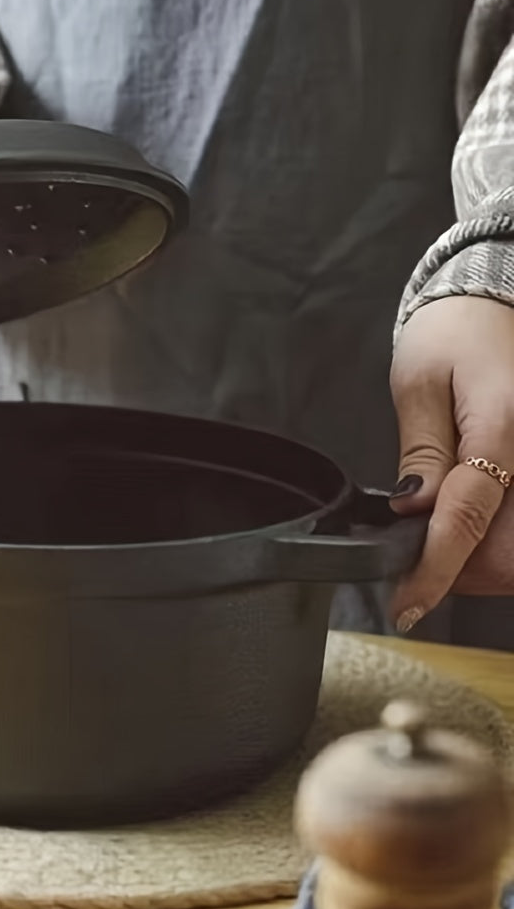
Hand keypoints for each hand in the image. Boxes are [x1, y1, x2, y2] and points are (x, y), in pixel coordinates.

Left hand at [389, 295, 513, 631]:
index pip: (467, 519)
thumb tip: (414, 508)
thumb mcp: (419, 383)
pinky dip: (494, 545)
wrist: (492, 303)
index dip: (434, 571)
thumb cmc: (453, 332)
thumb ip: (422, 450)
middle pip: (507, 553)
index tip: (405, 605)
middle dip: (456, 574)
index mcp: (502, 427)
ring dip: (476, 566)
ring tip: (434, 548)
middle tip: (411, 570)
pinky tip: (465, 533)